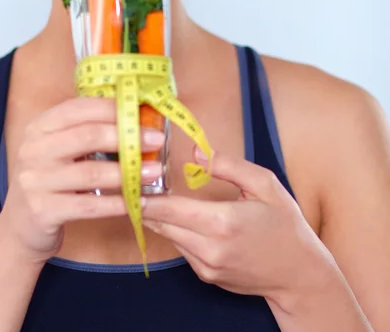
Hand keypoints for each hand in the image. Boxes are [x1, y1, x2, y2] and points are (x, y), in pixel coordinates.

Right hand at [0, 97, 164, 264]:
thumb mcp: (57, 150)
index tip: (141, 113)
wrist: (19, 228)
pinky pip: (88, 206)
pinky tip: (136, 201)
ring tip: (154, 171)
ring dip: (128, 172)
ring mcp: (34, 181)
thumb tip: (135, 120)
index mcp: (39, 127)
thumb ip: (86, 133)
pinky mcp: (42, 211)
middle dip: (127, 136)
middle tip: (156, 139)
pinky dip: (116, 204)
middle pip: (87, 136)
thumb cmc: (49, 181)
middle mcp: (33, 150)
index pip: (78, 108)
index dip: (112, 109)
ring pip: (90, 172)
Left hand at [143, 149, 331, 302]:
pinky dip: (178, 232)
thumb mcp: (265, 185)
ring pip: (169, 236)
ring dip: (161, 218)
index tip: (128, 182)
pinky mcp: (207, 276)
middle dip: (147, 204)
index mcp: (222, 222)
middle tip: (134, 182)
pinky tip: (187, 218)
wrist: (300, 274)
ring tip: (157, 196)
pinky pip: (182, 249)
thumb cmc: (285, 225)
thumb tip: (196, 152)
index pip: (168, 209)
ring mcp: (207, 266)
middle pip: (161, 223)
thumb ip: (228, 165)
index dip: (144, 196)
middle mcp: (210, 248)